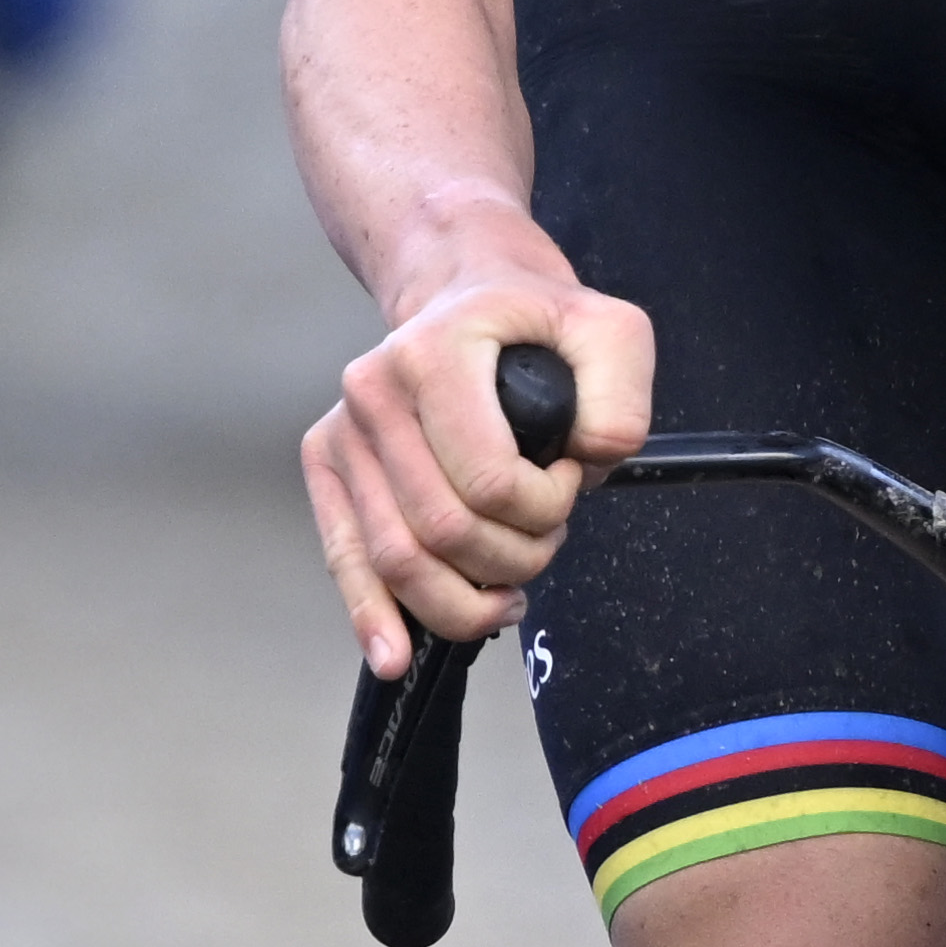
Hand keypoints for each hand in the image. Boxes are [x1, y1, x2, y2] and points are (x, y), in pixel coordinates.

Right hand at [301, 253, 647, 674]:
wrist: (464, 291)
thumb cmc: (536, 321)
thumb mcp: (608, 331)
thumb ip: (619, 398)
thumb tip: (588, 459)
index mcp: (434, 353)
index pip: (486, 481)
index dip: (543, 508)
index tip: (569, 481)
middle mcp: (373, 393)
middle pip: (441, 532)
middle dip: (511, 558)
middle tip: (546, 535)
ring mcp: (343, 432)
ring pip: (397, 561)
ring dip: (464, 597)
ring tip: (507, 588)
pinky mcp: (326, 466)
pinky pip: (346, 558)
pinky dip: (371, 615)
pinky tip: (395, 655)